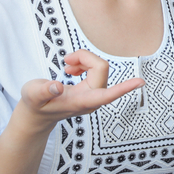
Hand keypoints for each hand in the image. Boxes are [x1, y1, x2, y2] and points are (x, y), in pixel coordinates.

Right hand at [18, 50, 144, 132]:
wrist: (36, 115)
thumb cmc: (35, 105)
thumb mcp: (32, 95)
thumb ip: (43, 90)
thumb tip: (57, 86)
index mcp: (81, 102)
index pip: (107, 94)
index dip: (124, 87)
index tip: (141, 82)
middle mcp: (92, 99)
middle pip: (101, 69)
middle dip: (85, 58)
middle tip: (66, 61)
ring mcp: (94, 95)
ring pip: (100, 67)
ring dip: (84, 61)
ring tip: (67, 66)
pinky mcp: (92, 89)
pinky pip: (97, 69)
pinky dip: (85, 64)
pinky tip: (72, 69)